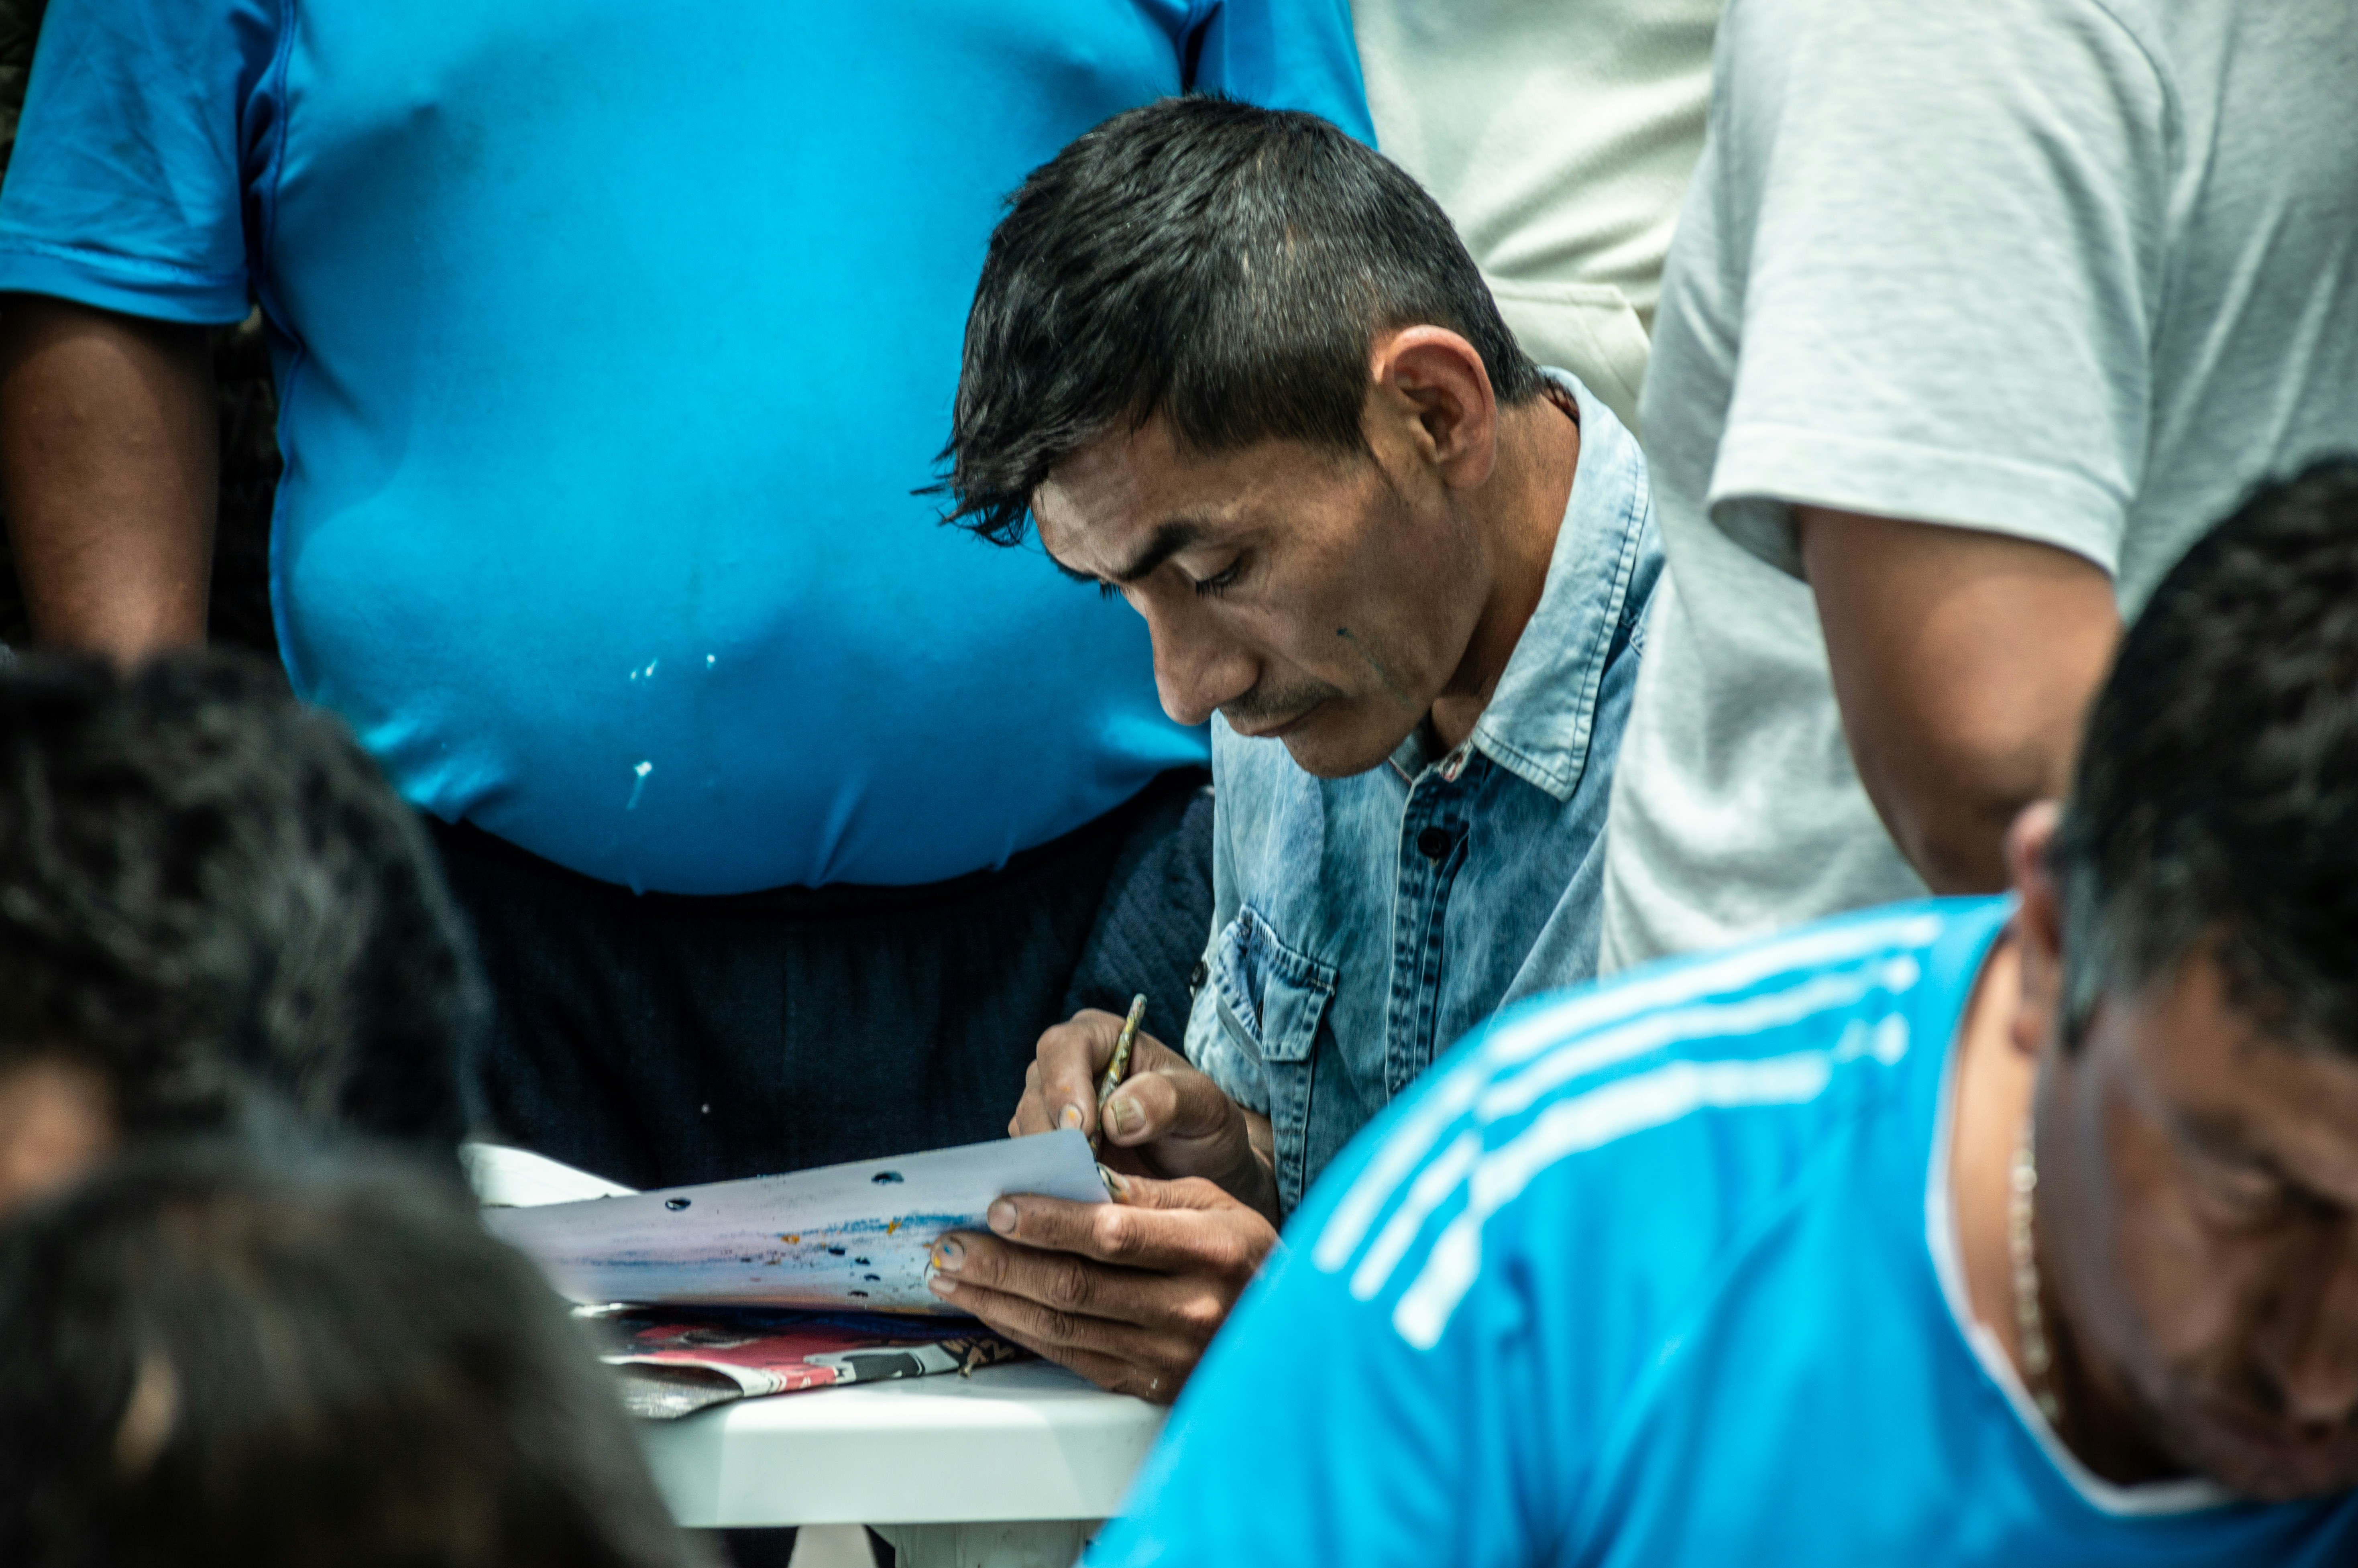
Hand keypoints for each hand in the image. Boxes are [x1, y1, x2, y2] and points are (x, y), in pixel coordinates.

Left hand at [927, 1170, 1275, 1403]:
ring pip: (1064, 1328)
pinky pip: (1071, 1358)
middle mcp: (1188, 1310)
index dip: (1050, 1222)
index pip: (1113, 1236)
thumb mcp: (1212, 1203)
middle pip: (1076, 1287)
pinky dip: (1022, 1331)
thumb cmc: (1243, 1253)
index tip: (1000, 1207)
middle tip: (950, 1242)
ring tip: (952, 1274)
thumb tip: (1071, 1177)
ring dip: (997, 1299)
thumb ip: (1146, 1193)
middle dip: (1002, 1263)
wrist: (1288, 1334)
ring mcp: (1166, 1356)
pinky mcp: (1147, 1385)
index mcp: (1208, 1251)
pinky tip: (992, 1307)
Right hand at [1011, 1008, 1277, 1218]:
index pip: (1064, 1047)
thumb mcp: (1204, 1107)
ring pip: (1026, 1131)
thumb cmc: (1204, 1125)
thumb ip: (1167, 1101)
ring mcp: (1051, 1110)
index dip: (1064, 1085)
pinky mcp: (1045, 1151)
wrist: (1203, 1168)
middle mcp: (1067, 1068)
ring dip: (1047, 1164)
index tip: (1081, 1129)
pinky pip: (1029, 1165)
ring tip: (1081, 1193)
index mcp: (1101, 1038)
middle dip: (1051, 1133)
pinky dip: (1045, 1185)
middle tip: (1078, 1172)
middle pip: (1035, 1091)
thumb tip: (1116, 1116)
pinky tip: (1070, 1206)